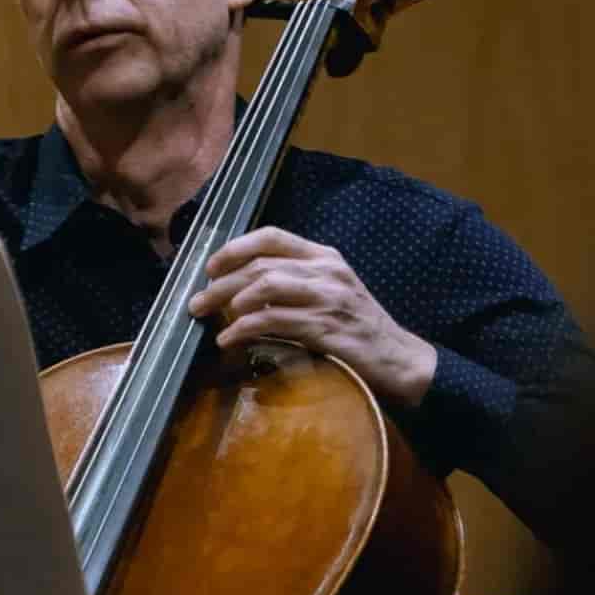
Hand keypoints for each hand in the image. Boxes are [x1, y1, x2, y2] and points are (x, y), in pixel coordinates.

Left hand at [186, 227, 436, 406]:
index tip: (210, 266)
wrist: (398, 358)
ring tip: (207, 318)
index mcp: (324, 256)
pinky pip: (274, 321)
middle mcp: (326, 271)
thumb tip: (240, 289)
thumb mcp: (329, 292)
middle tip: (196, 301)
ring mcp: (328, 298)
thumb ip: (293, 282)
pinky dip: (244, 329)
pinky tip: (229, 339)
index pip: (272, 236)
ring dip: (228, 303)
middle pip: (261, 265)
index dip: (235, 248)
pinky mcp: (325, 328)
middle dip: (221, 283)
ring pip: (265, 287)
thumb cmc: (357, 326)